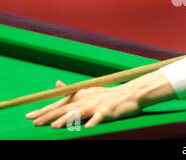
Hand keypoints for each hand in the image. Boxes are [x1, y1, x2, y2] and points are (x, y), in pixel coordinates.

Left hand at [25, 70, 175, 128]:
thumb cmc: (108, 94)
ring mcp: (97, 105)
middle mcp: (86, 99)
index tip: (29, 116)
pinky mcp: (108, 111)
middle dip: (49, 116)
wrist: (130, 93)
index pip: (59, 103)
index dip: (44, 110)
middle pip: (65, 109)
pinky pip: (99, 117)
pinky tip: (87, 128)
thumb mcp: (88, 90)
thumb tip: (56, 83)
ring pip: (79, 113)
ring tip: (55, 127)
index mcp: (80, 96)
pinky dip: (94, 122)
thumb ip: (71, 90)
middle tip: (35, 122)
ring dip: (67, 120)